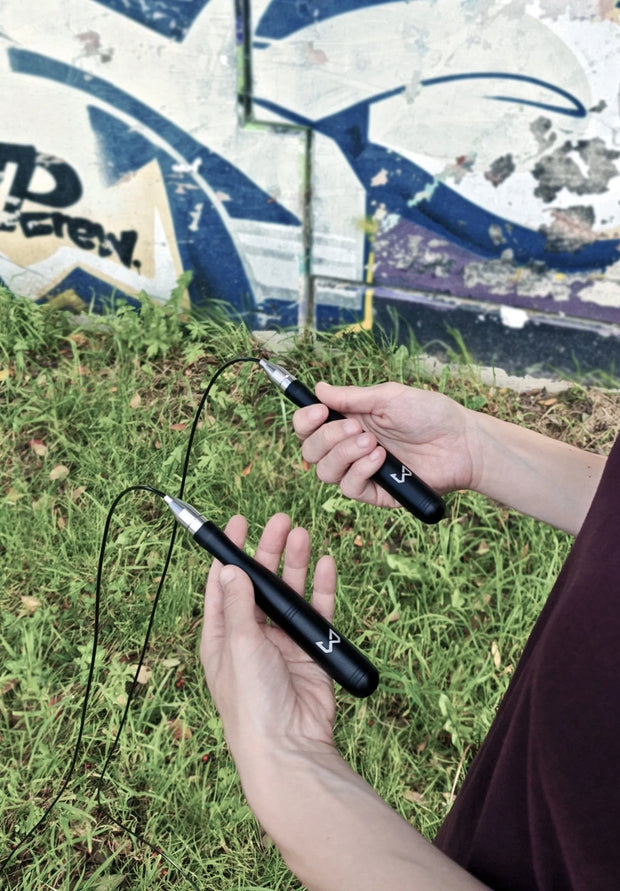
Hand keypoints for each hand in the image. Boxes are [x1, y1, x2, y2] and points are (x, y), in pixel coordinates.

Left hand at [200, 513, 337, 799]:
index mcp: (221, 635)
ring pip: (289, 592)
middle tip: (279, 521)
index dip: (230, 552)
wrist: (289, 746)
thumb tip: (230, 568)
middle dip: (267, 550)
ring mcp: (281, 642)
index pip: (223, 584)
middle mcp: (250, 635)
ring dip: (294, 563)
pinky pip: (317, 611)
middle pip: (259, 582)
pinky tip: (325, 564)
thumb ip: (238, 605)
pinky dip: (321, 588)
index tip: (238, 522)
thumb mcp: (238, 645)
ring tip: (300, 533)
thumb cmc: (252, 702)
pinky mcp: (309, 650)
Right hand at [294, 381, 475, 507]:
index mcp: (350, 421)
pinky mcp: (376, 492)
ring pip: (325, 472)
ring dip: (344, 454)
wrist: (462, 442)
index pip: (309, 427)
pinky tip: (381, 459)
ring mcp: (362, 471)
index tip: (319, 411)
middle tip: (356, 427)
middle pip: (311, 451)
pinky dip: (360, 470)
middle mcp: (350, 447)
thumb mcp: (389, 397)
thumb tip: (319, 388)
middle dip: (327, 438)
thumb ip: (352, 397)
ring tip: (372, 443)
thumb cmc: (430, 414)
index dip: (305, 420)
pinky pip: (349, 488)